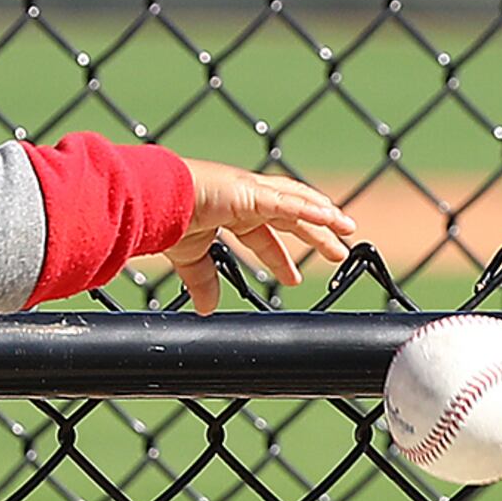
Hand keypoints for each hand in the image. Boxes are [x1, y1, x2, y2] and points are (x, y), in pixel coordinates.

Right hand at [146, 160, 359, 311]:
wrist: (154, 204)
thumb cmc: (166, 220)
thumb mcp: (190, 258)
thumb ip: (203, 281)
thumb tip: (207, 309)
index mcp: (230, 211)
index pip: (264, 235)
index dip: (280, 257)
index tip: (294, 278)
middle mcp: (244, 198)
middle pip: (291, 216)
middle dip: (315, 233)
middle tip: (339, 249)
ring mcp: (250, 191)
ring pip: (298, 203)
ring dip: (324, 217)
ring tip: (347, 228)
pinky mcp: (250, 192)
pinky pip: (289, 202)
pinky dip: (312, 210)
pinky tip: (332, 218)